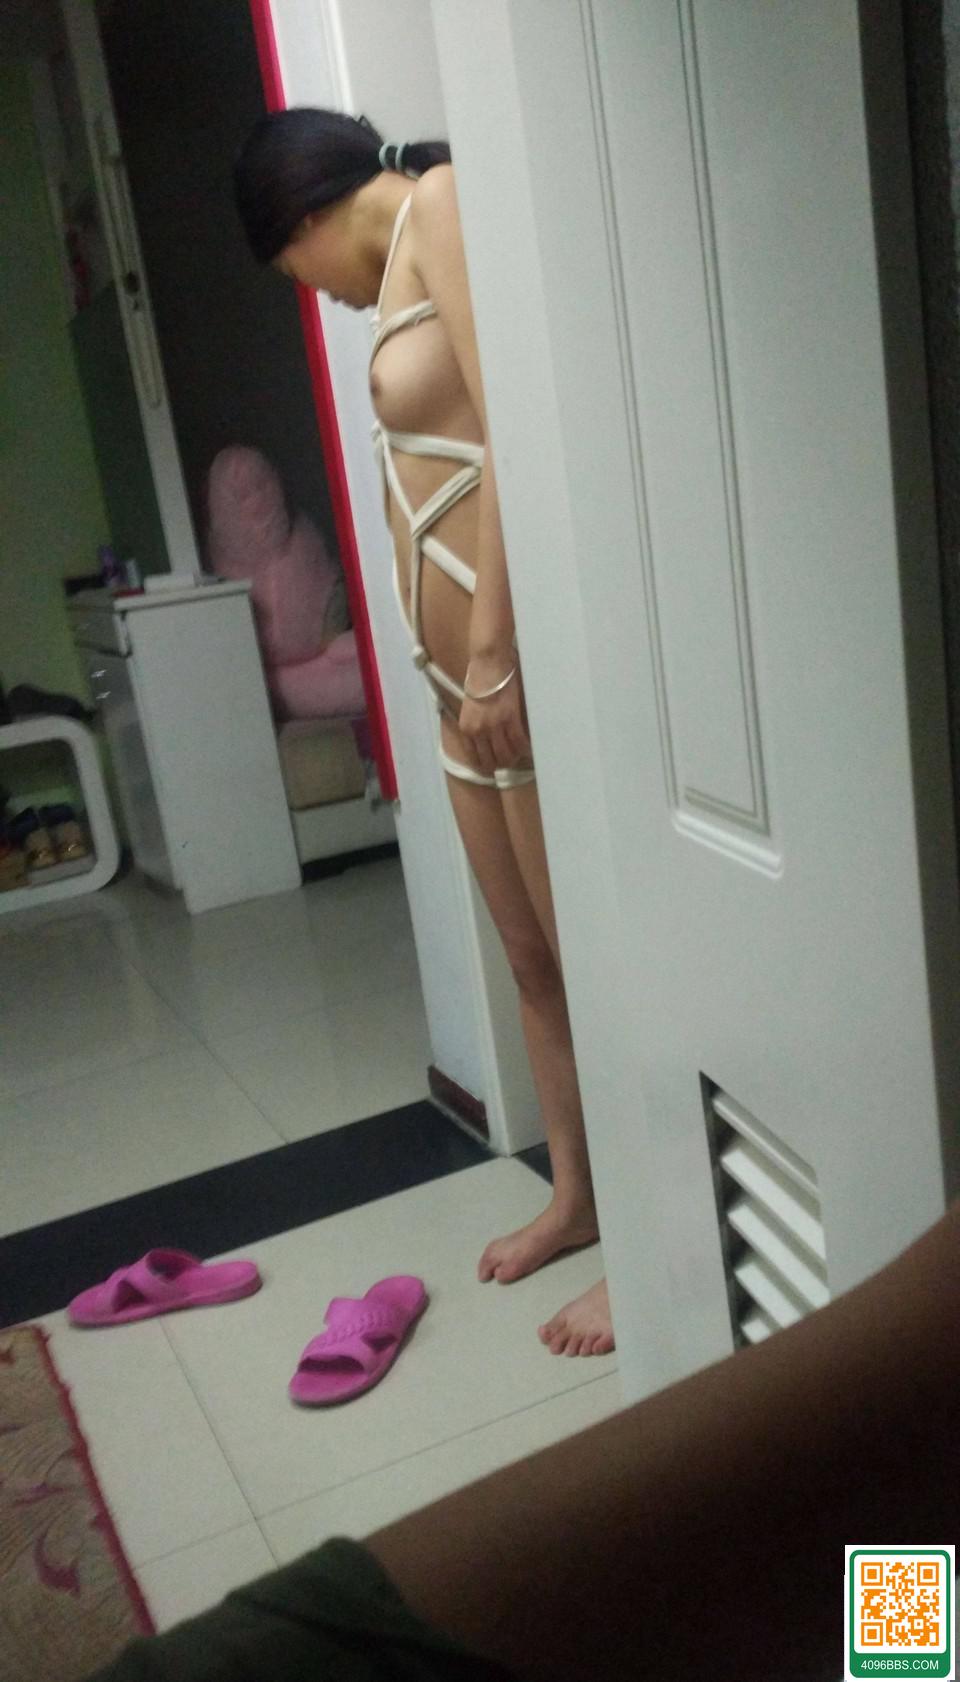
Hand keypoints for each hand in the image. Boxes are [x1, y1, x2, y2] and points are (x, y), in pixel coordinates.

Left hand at [458, 652, 531, 778]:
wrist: (488, 662)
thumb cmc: (478, 679)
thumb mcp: (470, 707)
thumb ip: (475, 723)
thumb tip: (486, 737)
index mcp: (466, 728)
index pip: (475, 758)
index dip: (486, 765)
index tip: (494, 765)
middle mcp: (478, 731)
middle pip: (492, 761)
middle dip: (501, 764)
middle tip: (510, 761)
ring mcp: (494, 726)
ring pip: (506, 754)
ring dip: (514, 758)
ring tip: (520, 755)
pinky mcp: (510, 718)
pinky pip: (519, 741)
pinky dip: (525, 747)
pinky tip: (528, 747)